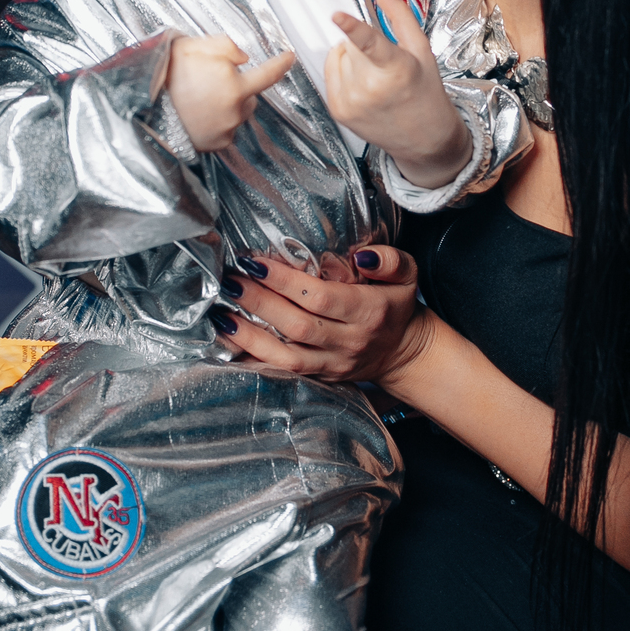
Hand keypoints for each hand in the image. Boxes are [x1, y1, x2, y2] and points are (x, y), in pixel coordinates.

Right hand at [167, 34, 295, 152]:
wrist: (144, 108)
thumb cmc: (166, 77)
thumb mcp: (192, 46)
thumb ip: (225, 45)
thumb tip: (243, 57)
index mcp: (234, 85)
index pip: (269, 73)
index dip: (281, 64)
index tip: (289, 59)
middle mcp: (235, 109)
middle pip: (250, 94)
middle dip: (238, 86)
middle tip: (209, 81)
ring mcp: (227, 128)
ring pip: (239, 112)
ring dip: (229, 105)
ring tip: (201, 99)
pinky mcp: (218, 144)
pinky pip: (227, 129)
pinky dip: (218, 122)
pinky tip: (199, 115)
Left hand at [208, 244, 429, 383]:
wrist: (404, 352)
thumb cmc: (397, 305)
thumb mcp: (407, 274)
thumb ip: (388, 260)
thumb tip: (361, 255)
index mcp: (369, 311)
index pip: (319, 297)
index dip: (284, 281)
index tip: (255, 263)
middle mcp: (349, 341)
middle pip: (297, 325)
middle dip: (259, 303)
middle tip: (231, 281)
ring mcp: (333, 363)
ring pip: (286, 355)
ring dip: (250, 336)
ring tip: (222, 314)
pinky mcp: (321, 376)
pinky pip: (284, 372)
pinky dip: (256, 358)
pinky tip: (232, 342)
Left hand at [325, 0, 469, 189]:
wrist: (424, 138)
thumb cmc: (425, 91)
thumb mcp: (421, 51)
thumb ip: (400, 17)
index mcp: (396, 69)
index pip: (369, 43)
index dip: (351, 27)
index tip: (336, 15)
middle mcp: (369, 88)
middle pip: (350, 45)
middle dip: (363, 46)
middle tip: (385, 61)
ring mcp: (350, 102)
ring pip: (338, 57)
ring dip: (352, 60)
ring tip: (376, 77)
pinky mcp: (337, 110)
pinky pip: (330, 74)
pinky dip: (344, 73)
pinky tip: (365, 87)